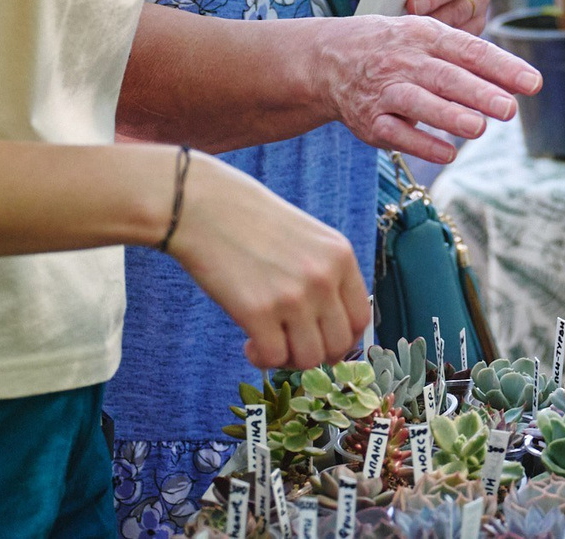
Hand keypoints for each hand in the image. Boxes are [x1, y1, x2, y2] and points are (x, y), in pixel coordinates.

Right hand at [163, 151, 372, 367]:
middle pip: (338, 346)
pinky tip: (249, 341)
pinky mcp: (258, 312)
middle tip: (290, 343)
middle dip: (314, 354)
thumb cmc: (250, 221)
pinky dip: (261, 359)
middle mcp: (323, 277)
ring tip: (267, 339)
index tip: (319, 340)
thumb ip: (324, 274)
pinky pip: (273, 358)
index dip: (341, 339)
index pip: (361, 318)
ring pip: (308, 359)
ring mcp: (293, 296)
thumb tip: (329, 326)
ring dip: (287, 359)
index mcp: (340, 255)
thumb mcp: (307, 238)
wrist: (203, 205)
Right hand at [317, 14, 541, 162]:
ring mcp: (385, 91)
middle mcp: (405, 61)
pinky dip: (422, 144)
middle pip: (446, 77)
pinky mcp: (370, 121)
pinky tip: (448, 153)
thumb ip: (468, 57)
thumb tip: (517, 82)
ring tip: (479, 127)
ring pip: (419, 103)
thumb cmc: (395, 48)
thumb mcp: (426, 38)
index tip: (533, 83)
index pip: (470, 49)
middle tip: (509, 109)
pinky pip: (396, 133)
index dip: (502, 66)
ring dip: (450, 116)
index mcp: (425, 35)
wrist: (329, 59)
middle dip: (479, 93)